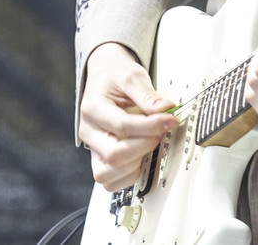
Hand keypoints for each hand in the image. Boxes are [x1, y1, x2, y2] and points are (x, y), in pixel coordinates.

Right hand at [78, 42, 177, 191]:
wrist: (104, 77)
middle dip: (144, 145)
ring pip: (108, 173)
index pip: (122, 125)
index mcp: (92, 108)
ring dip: (135, 163)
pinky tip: (140, 157)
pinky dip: (128, 174)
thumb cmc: (115, 77)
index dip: (150, 126)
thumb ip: (148, 95)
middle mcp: (88, 132)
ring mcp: (93, 148)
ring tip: (148, 143)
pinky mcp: (99, 158)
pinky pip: (109, 181)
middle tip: (160, 132)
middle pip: (114, 154)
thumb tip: (165, 110)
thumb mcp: (132, 76)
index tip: (169, 120)